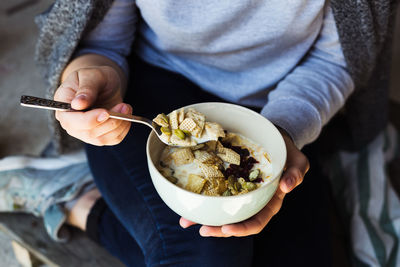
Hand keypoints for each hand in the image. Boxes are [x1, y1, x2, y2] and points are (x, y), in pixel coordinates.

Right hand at [54, 66, 131, 145]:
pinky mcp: (100, 136)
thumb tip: (77, 104)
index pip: (72, 121)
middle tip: (124, 106)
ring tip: (126, 107)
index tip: (106, 112)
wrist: (103, 84)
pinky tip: (127, 115)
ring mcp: (85, 132)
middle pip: (89, 133)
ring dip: (119, 124)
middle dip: (110, 122)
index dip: (90, 120)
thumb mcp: (91, 75)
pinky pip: (113, 139)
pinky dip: (123, 129)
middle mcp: (71, 124)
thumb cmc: (94, 78)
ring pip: (102, 139)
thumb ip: (86, 88)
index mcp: (63, 107)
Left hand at [179, 130, 309, 236]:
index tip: (226, 230)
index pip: (256, 221)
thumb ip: (296, 173)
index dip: (242, 229)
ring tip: (185, 222)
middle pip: (235, 221)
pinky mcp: (229, 181)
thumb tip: (287, 187)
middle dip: (218, 229)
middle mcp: (252, 201)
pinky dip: (203, 197)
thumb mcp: (298, 161)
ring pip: (222, 210)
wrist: (275, 138)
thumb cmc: (288, 152)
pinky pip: (216, 191)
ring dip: (204, 218)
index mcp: (269, 202)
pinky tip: (187, 200)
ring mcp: (239, 192)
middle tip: (202, 230)